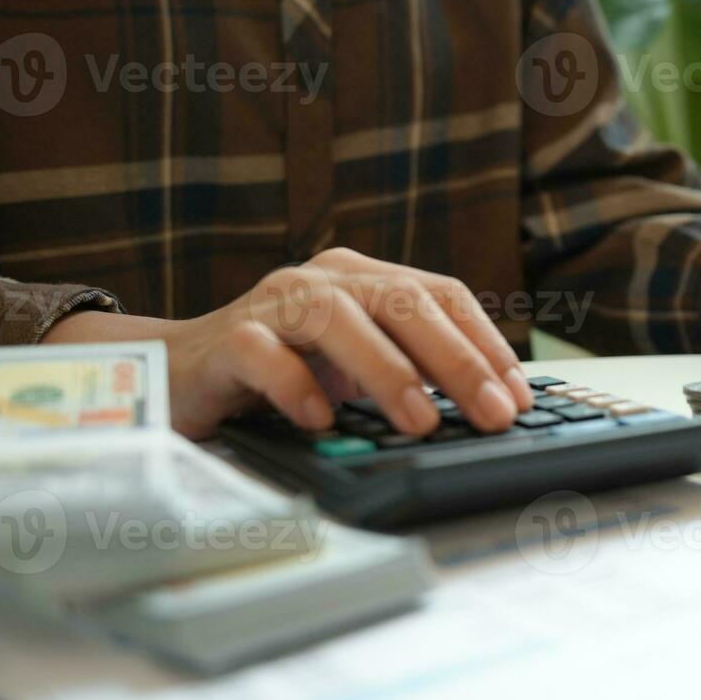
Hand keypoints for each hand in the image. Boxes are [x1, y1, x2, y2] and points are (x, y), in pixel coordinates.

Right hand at [44, 248, 533, 439]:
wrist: (181, 372)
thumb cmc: (285, 370)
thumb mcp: (358, 367)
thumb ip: (412, 371)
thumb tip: (487, 408)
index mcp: (364, 278)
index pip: (441, 294)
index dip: (486, 342)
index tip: (519, 395)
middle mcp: (324, 279)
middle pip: (401, 302)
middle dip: (456, 360)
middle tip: (492, 412)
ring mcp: (273, 304)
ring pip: (336, 318)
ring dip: (386, 370)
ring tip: (421, 420)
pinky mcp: (227, 340)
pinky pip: (264, 354)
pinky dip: (295, 385)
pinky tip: (322, 421)